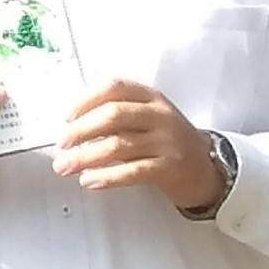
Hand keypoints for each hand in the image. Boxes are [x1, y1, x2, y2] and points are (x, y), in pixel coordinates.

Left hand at [52, 81, 223, 214]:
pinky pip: (132, 171)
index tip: (66, 117)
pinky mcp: (169, 166)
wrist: (206, 168)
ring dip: (85, 157)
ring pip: (118, 145)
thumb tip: (72, 128)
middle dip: (80, 130)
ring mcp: (166, 140)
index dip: (86, 100)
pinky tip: (89, 181)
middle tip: (62, 145)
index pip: (114, 87)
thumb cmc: (166, 142)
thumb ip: (117, 116)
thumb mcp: (148, 118)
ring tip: (65, 167)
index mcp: (150, 96)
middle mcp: (159, 114)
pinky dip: (107, 177)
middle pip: (113, 115)